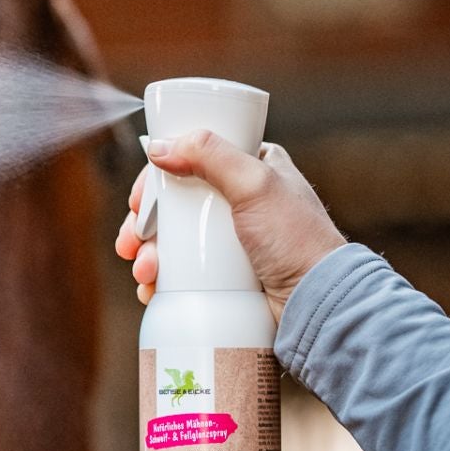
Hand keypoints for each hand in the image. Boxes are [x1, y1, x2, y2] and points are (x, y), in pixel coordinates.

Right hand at [114, 133, 346, 322]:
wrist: (319, 303)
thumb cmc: (298, 240)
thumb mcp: (256, 184)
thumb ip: (211, 155)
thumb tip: (161, 148)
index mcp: (252, 168)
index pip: (192, 160)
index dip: (157, 178)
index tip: (138, 199)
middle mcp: (240, 202)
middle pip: (174, 204)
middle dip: (144, 224)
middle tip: (130, 241)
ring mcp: (232, 241)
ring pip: (173, 240)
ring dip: (148, 254)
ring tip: (145, 272)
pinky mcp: (226, 275)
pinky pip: (182, 273)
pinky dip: (160, 279)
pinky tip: (151, 288)